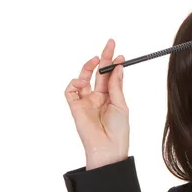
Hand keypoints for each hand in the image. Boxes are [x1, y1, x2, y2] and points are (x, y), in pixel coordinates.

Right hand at [64, 38, 129, 169]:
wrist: (109, 148)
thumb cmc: (118, 130)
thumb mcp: (121, 105)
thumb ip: (116, 86)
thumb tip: (117, 67)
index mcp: (110, 98)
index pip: (110, 76)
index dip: (114, 64)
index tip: (121, 54)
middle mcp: (96, 98)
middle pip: (97, 73)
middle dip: (103, 58)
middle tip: (109, 44)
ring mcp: (85, 101)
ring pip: (82, 78)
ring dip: (88, 67)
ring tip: (96, 59)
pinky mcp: (75, 107)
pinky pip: (70, 91)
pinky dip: (74, 82)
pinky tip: (84, 81)